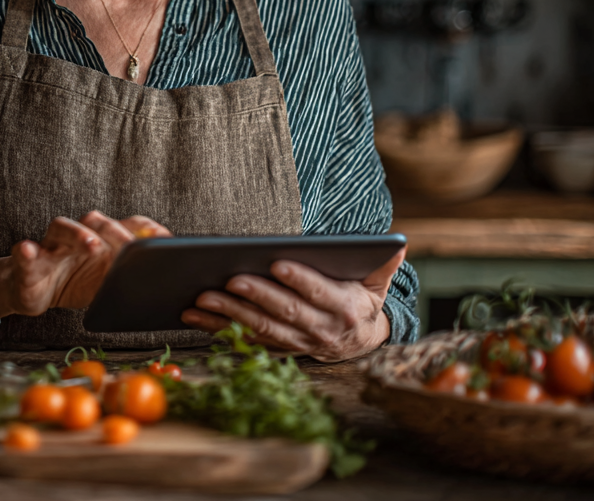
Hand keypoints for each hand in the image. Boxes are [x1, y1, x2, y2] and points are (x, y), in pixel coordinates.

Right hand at [3, 211, 170, 315]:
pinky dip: (25, 251)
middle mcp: (77, 235)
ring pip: (61, 227)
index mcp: (100, 238)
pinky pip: (24, 253)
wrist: (33, 290)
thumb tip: (166, 283)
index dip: (144, 228)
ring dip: (77, 234)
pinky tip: (27, 250)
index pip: (125, 224)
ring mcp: (51, 246)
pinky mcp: (27, 263)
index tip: (164, 238)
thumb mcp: (106, 283)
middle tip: (130, 246)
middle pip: (95, 222)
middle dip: (115, 231)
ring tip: (90, 244)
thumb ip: (128, 277)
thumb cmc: (75, 282)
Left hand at [181, 247, 405, 361]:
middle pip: (285, 314)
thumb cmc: (362, 300)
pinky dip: (218, 329)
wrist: (358, 341)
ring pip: (261, 329)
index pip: (319, 294)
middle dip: (256, 296)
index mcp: (344, 311)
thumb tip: (398, 244)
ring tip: (202, 297)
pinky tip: (196, 315)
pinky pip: (245, 340)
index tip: (277, 263)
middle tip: (230, 279)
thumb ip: (383, 263)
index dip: (300, 280)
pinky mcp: (276, 350)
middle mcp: (320, 333)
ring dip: (230, 314)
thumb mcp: (378, 282)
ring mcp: (296, 345)